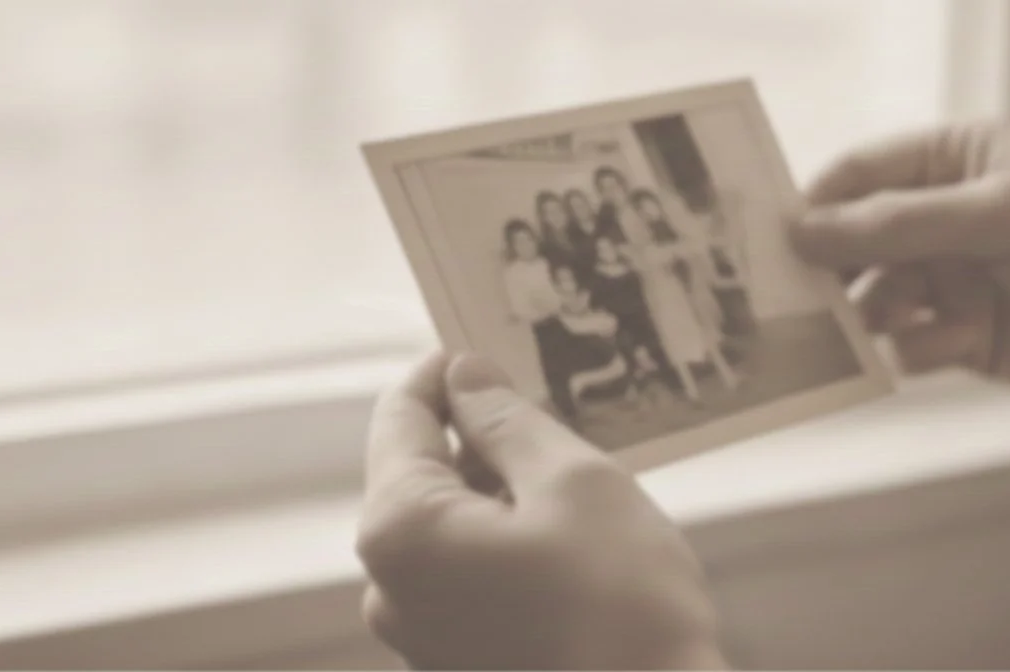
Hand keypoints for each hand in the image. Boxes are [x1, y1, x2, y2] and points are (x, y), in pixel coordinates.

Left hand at [357, 353, 725, 669]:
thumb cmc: (621, 605)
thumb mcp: (573, 481)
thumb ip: (506, 422)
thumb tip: (464, 377)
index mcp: (400, 530)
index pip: (400, 419)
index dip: (445, 376)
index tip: (490, 354)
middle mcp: (388, 589)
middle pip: (420, 477)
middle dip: (479, 442)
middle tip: (557, 424)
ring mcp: (418, 638)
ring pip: (447, 531)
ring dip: (499, 497)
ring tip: (576, 497)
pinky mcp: (455, 666)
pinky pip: (464, 581)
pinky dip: (505, 549)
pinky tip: (571, 553)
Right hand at [789, 122, 1009, 407]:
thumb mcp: (999, 215)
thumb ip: (899, 223)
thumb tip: (805, 230)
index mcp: (956, 159)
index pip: (863, 173)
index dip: (819, 203)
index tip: (776, 239)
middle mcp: (946, 215)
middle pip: (857, 238)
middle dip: (831, 267)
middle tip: (790, 296)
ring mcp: (952, 276)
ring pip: (874, 296)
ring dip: (865, 315)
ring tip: (864, 329)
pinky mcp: (960, 334)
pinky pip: (904, 343)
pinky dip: (906, 351)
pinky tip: (936, 351)